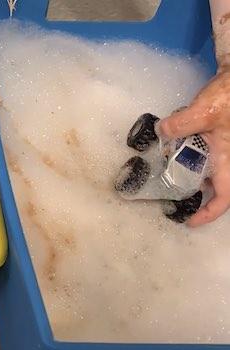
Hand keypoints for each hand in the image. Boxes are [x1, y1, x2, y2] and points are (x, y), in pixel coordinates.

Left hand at [157, 67, 229, 226]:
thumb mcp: (204, 111)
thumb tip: (160, 132)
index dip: (209, 213)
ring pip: (205, 169)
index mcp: (229, 159)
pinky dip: (187, 155)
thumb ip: (180, 124)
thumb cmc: (229, 95)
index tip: (190, 221)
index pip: (225, 197)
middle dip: (191, 191)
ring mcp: (222, 147)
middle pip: (212, 185)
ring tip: (164, 171)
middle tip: (166, 191)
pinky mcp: (216, 136)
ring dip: (186, 172)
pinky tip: (170, 148)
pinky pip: (201, 153)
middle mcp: (227, 157)